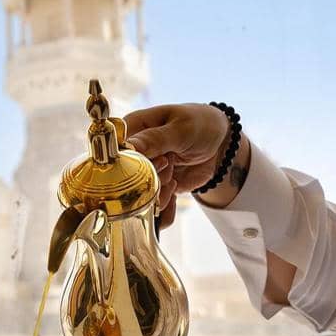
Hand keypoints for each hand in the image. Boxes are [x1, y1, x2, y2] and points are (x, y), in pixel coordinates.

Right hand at [124, 103, 234, 227]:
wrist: (221, 143)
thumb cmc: (198, 124)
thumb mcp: (180, 128)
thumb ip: (154, 139)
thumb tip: (128, 147)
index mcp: (132, 130)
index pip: (114, 152)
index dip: (128, 163)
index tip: (153, 161)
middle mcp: (132, 154)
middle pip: (125, 180)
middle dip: (149, 179)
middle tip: (169, 162)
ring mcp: (143, 174)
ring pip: (138, 199)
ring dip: (159, 193)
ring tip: (174, 174)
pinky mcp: (156, 190)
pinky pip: (152, 211)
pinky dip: (165, 209)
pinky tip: (176, 189)